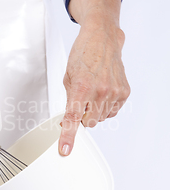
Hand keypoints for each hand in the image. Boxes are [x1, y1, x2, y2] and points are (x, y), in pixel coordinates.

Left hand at [58, 19, 129, 155]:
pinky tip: (102, 92)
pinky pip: (112, 111)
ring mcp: (114, 92)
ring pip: (100, 118)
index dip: (68, 136)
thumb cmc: (83, 54)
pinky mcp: (124, 92)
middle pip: (88, 123)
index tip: (65, 150)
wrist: (103, 39)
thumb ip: (69, 100)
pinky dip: (105, 107)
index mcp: (81, 87)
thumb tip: (68, 120)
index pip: (73, 118)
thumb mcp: (68, 77)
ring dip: (94, 111)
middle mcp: (99, 91)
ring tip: (92, 91)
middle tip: (80, 102)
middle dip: (82, 117)